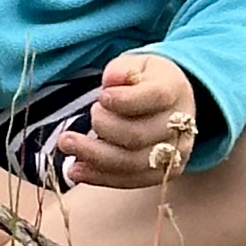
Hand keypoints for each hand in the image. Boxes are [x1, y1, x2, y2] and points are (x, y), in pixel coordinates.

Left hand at [53, 51, 197, 189]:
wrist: (171, 102)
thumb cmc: (145, 80)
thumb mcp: (135, 63)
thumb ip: (121, 70)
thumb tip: (111, 80)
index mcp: (174, 90)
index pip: (153, 98)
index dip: (123, 100)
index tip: (102, 96)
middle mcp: (179, 126)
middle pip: (137, 136)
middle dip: (103, 127)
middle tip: (88, 115)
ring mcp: (173, 154)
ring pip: (131, 164)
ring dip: (93, 157)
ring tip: (66, 145)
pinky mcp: (162, 174)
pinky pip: (129, 181)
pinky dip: (99, 177)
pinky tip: (75, 170)